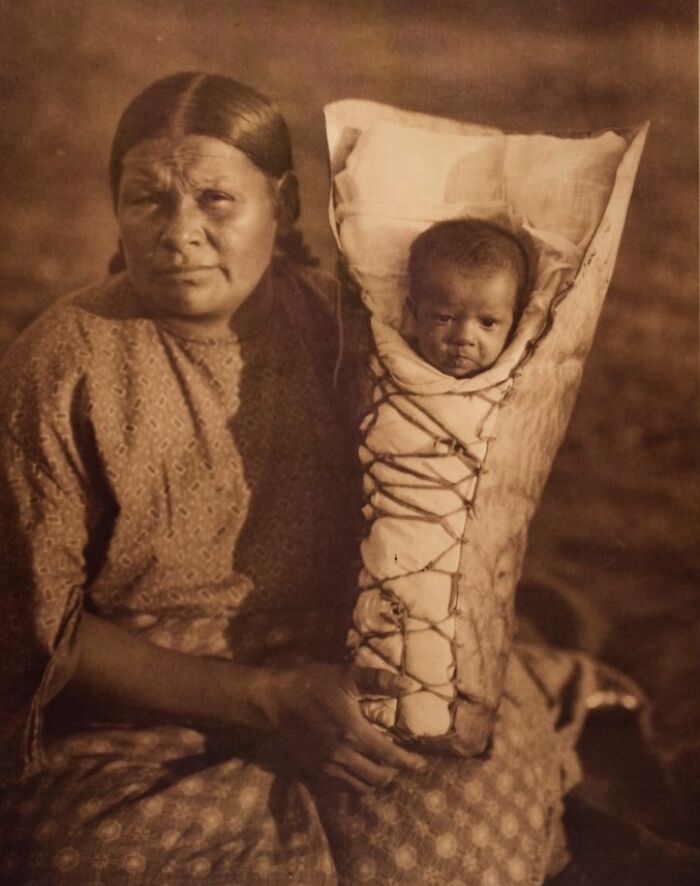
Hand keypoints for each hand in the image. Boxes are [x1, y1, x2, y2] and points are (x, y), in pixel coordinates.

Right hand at [260, 662, 425, 791]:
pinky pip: (340, 788)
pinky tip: (358, 774)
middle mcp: (342, 755)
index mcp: (353, 732)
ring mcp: (326, 766)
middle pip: (377, 777)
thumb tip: (410, 685)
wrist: (274, 701)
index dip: (408, 762)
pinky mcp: (314, 770)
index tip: (421, 765)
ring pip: (360, 787)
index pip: (389, 756)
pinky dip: (355, 785)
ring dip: (375, 782)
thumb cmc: (312, 684)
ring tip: (382, 770)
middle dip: (394, 773)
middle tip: (400, 764)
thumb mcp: (346, 675)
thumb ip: (378, 680)